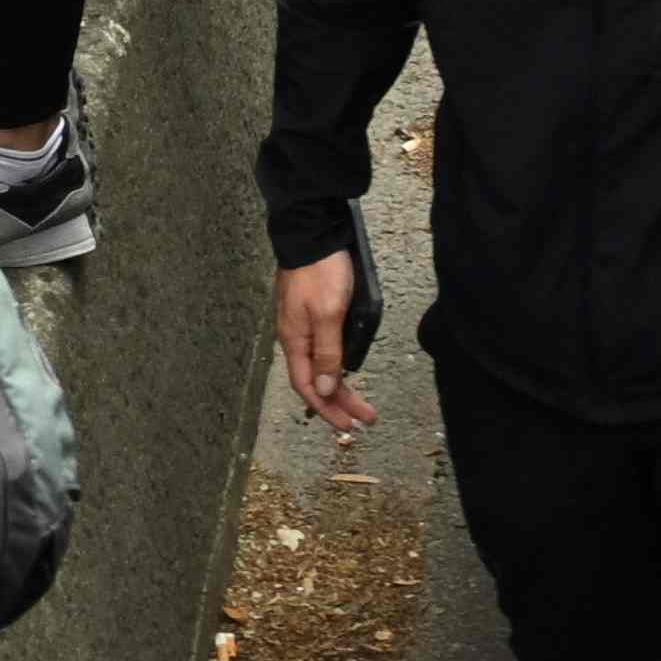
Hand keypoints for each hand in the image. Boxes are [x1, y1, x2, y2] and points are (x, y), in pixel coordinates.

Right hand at [278, 252, 368, 442]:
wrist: (311, 234)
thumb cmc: (320, 273)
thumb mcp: (329, 314)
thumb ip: (327, 353)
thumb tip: (322, 390)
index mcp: (295, 340)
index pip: (307, 386)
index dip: (327, 409)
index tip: (350, 426)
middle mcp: (294, 336)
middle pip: (314, 380)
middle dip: (338, 403)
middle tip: (365, 420)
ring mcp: (301, 325)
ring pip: (318, 367)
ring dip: (338, 388)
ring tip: (359, 403)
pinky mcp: (310, 314)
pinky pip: (320, 352)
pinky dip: (333, 369)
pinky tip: (344, 371)